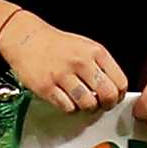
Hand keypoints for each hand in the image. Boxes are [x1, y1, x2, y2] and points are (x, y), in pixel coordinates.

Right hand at [0, 13, 124, 114]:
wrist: (26, 39)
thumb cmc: (57, 45)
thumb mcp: (86, 46)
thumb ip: (101, 66)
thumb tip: (115, 89)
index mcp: (95, 52)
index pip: (120, 81)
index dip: (119, 95)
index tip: (114, 98)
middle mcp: (81, 62)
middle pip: (107, 95)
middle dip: (107, 105)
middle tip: (101, 105)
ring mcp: (63, 75)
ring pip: (88, 104)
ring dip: (87, 108)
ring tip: (82, 101)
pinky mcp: (46, 87)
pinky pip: (68, 108)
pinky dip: (70, 108)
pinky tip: (67, 99)